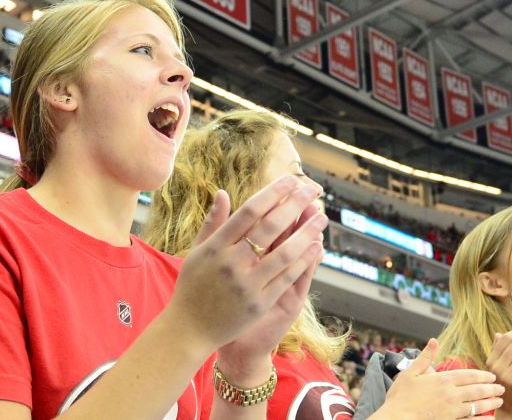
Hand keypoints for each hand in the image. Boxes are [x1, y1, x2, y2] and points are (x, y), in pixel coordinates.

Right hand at [164, 177, 326, 361]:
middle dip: (294, 205)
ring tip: (321, 217)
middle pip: (269, 227)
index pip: (249, 211)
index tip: (290, 181)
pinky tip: (316, 247)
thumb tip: (223, 192)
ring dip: (306, 232)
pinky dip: (303, 260)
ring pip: (284, 253)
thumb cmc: (192, 288)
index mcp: (215, 247)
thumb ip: (212, 223)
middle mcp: (231, 263)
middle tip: (312, 190)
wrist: (189, 330)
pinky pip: (287, 277)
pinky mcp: (259, 304)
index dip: (272, 193)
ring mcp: (247, 285)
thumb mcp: (196, 252)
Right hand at [373, 339, 505, 419]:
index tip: (492, 375)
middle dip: (492, 388)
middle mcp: (451, 394)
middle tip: (501, 388)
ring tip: (499, 401)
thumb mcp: (410, 372)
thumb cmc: (400, 396)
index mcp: (443, 379)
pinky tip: (490, 419)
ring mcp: (452, 409)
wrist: (396, 418)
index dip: (483, 375)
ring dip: (491, 402)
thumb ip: (425, 357)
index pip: (470, 375)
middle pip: (478, 389)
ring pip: (478, 405)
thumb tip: (434, 340)